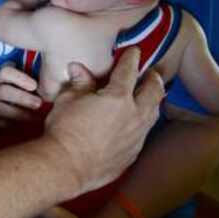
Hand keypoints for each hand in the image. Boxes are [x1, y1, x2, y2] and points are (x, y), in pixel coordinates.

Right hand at [0, 64, 41, 128]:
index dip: (20, 78)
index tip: (34, 86)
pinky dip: (10, 125)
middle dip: (22, 98)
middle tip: (39, 104)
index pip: (5, 73)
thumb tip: (48, 84)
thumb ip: (19, 82)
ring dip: (18, 114)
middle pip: (3, 91)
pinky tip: (21, 126)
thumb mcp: (2, 83)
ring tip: (34, 118)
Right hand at [44, 48, 163, 195]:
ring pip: (154, 113)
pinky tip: (136, 123)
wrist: (67, 166)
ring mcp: (137, 136)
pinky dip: (143, 123)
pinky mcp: (133, 153)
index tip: (134, 51)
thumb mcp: (67, 100)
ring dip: (153, 101)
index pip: (129, 71)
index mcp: (117, 97)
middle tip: (151, 74)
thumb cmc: (64, 130)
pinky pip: (144, 133)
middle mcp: (134, 114)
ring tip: (150, 96)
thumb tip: (78, 68)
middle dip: (153, 79)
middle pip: (153, 91)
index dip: (131, 58)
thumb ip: (79, 83)